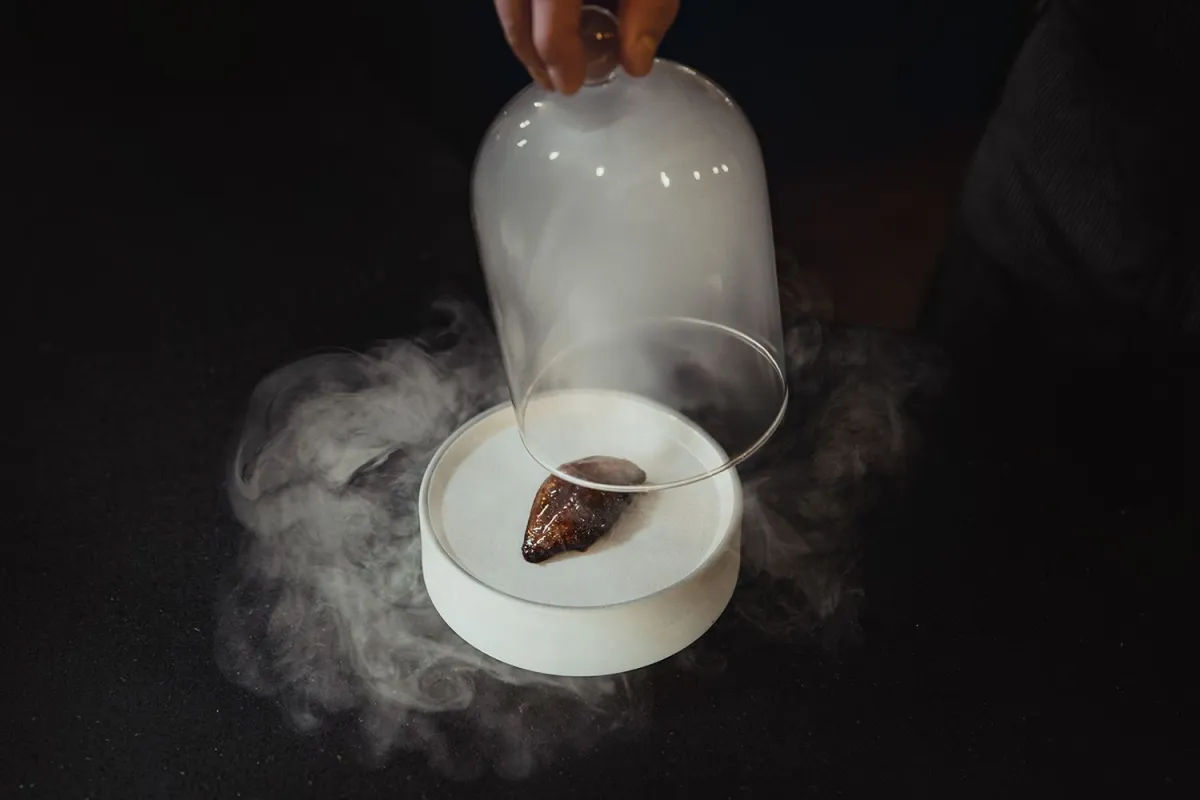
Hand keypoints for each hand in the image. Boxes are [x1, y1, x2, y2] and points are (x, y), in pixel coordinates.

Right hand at [494, 0, 679, 94]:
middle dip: (526, 49)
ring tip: (542, 55)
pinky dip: (524, 2)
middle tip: (546, 81)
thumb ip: (650, 11)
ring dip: (520, 26)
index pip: (549, 24)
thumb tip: (636, 64)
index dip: (559, 59)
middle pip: (512, 9)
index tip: (571, 86)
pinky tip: (543, 15)